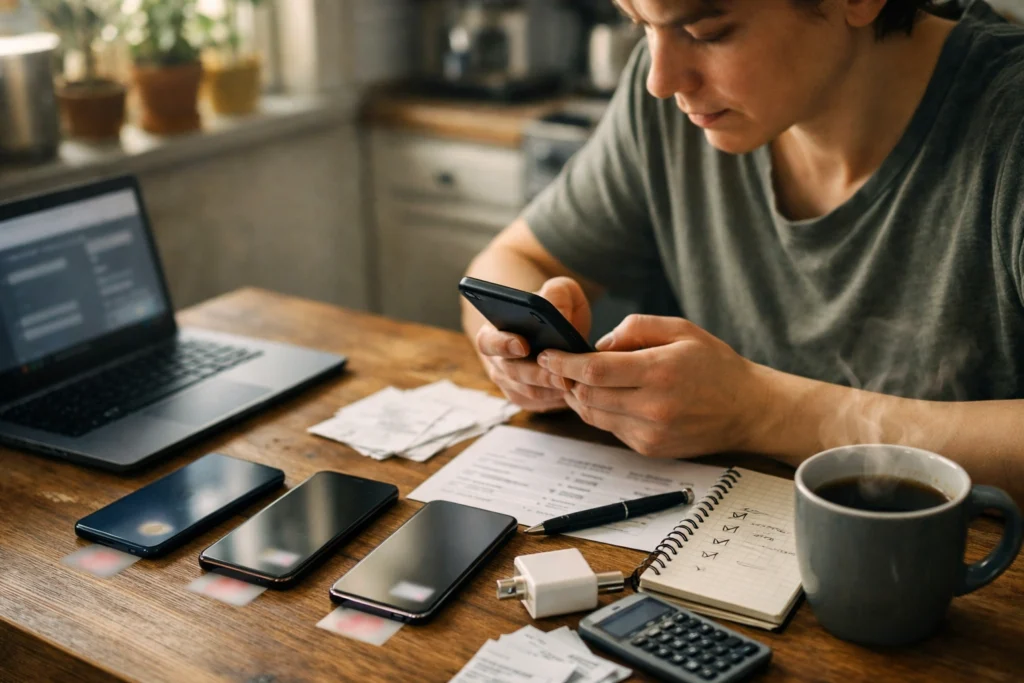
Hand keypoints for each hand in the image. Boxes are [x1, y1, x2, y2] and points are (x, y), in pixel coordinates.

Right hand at [474, 277, 591, 412]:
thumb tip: (558, 314)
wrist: (558, 330)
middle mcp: (497, 360)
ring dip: (550, 389)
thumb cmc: (554, 308)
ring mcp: (510, 382)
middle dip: (538, 374)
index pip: (488, 341)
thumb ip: (557, 294)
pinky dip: (557, 399)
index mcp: (494, 332)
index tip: (523, 345)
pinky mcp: (526, 399)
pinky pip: (540, 404)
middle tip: (561, 376)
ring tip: (573, 384)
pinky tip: (574, 393)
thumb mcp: (559, 292)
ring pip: (528, 392)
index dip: (503, 344)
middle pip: (512, 372)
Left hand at [537, 315, 770, 455]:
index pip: (594, 371)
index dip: (563, 362)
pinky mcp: (649, 448)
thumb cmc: (715, 365)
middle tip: (555, 363)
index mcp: (660, 373)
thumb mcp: (681, 330)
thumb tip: (598, 344)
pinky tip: (603, 396)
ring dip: (577, 397)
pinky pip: (610, 428)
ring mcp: (650, 433)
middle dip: (565, 379)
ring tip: (573, 379)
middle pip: (587, 395)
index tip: (546, 353)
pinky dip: (599, 411)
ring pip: (593, 415)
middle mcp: (653, 408)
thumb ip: (636, 329)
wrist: (748, 410)